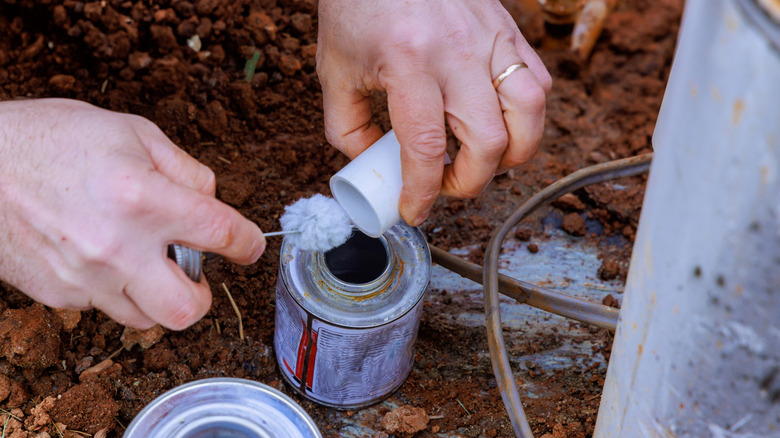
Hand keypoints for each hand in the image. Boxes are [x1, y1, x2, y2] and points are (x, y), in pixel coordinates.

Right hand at [0, 99, 264, 329]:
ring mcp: (84, 278)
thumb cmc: (51, 138)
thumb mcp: (131, 132)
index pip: (220, 233)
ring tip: (143, 262)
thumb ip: (184, 169)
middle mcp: (116, 247)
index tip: (249, 247)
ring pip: (145, 318)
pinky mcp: (56, 294)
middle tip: (196, 275)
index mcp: (142, 198)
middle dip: (202, 296)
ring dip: (157, 295)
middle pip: (187, 309)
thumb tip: (210, 201)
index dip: (247, 244)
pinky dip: (114, 288)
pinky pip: (103, 307)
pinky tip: (99, 256)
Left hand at [317, 0, 550, 225]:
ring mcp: (490, 38)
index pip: (427, 148)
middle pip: (489, 142)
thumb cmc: (356, 5)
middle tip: (445, 185)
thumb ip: (347, 128)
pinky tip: (498, 123)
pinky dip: (526, 116)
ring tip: (481, 160)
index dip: (422, 193)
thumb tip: (374, 165)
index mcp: (407, 62)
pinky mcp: (508, 29)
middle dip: (469, 183)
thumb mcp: (333, 70)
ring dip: (511, 154)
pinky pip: (538, 82)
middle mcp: (456, 52)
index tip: (414, 211)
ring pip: (529, 115)